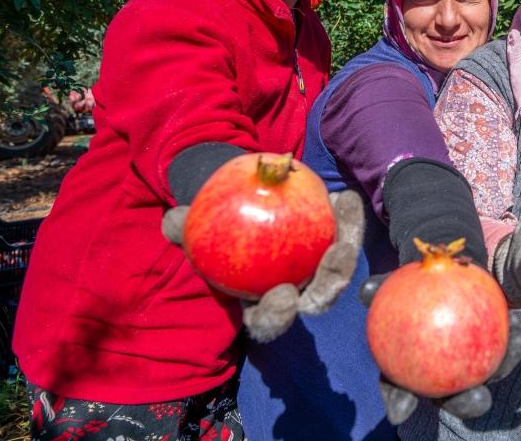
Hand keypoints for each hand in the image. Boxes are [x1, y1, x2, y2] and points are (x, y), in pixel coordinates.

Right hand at [163, 190, 364, 341]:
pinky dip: (347, 221)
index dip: (278, 316)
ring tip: (345, 234)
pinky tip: (346, 199)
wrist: (240, 208)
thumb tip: (173, 221)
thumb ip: (183, 229)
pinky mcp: (332, 246)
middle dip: (327, 289)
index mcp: (258, 305)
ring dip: (345, 257)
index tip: (283, 297)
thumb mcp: (194, 229)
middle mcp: (293, 295)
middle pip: (314, 302)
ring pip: (337, 274)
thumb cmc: (213, 229)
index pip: (269, 322)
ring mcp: (316, 274)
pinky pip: (344, 237)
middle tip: (332, 261)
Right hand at [359, 273, 520, 424]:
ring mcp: (470, 366)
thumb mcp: (393, 284)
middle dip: (469, 404)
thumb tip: (366, 289)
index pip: (399, 392)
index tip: (400, 411)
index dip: (398, 404)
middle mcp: (442, 376)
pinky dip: (513, 338)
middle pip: (454, 398)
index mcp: (410, 370)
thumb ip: (379, 289)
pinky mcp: (493, 349)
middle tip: (479, 398)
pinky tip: (518, 326)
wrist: (439, 278)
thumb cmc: (409, 285)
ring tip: (516, 351)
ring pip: (487, 374)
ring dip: (504, 367)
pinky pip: (504, 347)